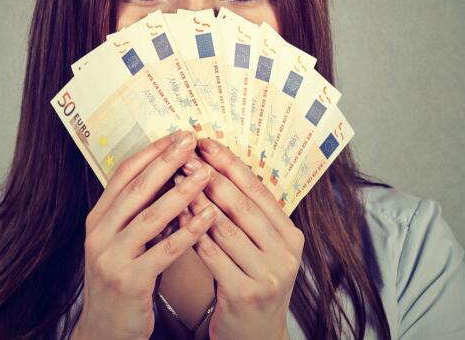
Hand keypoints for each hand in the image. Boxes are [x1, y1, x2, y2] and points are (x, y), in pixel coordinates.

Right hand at [72, 131, 216, 339]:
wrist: (103, 331)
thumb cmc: (121, 282)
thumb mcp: (121, 242)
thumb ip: (138, 213)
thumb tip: (171, 177)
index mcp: (98, 219)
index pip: (124, 174)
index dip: (151, 152)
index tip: (178, 135)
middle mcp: (99, 233)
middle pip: (136, 188)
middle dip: (166, 162)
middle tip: (191, 141)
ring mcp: (111, 258)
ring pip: (150, 217)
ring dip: (181, 193)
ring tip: (205, 174)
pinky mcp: (129, 281)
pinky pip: (163, 251)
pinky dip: (187, 232)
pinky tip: (208, 218)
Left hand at [178, 138, 303, 339]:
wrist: (257, 338)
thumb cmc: (251, 285)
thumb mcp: (261, 249)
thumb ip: (248, 217)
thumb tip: (216, 170)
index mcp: (290, 235)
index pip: (258, 190)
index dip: (230, 164)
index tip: (206, 143)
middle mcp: (285, 252)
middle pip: (242, 205)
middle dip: (210, 177)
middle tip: (184, 157)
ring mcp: (268, 274)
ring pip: (225, 228)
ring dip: (196, 202)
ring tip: (175, 182)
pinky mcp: (245, 293)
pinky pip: (212, 256)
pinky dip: (191, 234)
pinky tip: (174, 219)